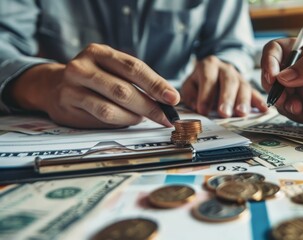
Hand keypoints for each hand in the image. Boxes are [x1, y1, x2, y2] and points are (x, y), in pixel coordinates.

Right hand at [7, 44, 179, 127]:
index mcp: (99, 52)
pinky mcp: (67, 105)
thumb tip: (166, 100)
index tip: (173, 98)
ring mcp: (72, 86)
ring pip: (110, 108)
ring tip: (144, 118)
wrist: (53, 85)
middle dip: (149, 106)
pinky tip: (128, 120)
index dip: (156, 84)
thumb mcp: (113, 70)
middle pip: (123, 89)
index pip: (133, 68)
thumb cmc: (94, 77)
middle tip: (165, 117)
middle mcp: (83, 66)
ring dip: (133, 116)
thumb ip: (136, 81)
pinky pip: (100, 118)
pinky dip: (120, 121)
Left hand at [181, 56, 267, 117]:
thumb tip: (196, 107)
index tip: (203, 111)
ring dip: (243, 101)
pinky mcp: (248, 86)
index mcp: (208, 65)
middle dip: (227, 98)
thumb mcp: (190, 86)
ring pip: (243, 86)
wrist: (213, 72)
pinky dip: (259, 101)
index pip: (208, 79)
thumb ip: (190, 95)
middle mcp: (226, 68)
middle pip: (229, 81)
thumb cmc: (199, 83)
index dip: (205, 95)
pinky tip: (264, 110)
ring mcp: (239, 76)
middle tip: (224, 113)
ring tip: (242, 113)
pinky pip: (254, 92)